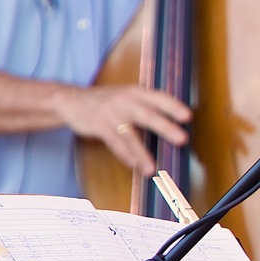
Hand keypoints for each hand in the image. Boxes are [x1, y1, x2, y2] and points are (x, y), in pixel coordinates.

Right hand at [57, 85, 192, 176]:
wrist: (71, 99)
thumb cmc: (107, 100)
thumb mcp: (128, 95)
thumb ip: (147, 104)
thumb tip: (174, 121)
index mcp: (135, 92)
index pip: (158, 97)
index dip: (173, 106)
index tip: (188, 116)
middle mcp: (124, 100)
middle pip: (148, 115)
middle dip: (166, 127)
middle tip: (182, 139)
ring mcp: (111, 113)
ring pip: (130, 135)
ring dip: (142, 153)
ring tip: (152, 168)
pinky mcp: (99, 125)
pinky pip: (114, 143)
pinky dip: (125, 155)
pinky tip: (134, 165)